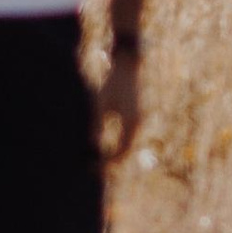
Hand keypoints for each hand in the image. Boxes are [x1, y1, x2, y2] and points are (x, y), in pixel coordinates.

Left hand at [96, 47, 142, 162]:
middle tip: (93, 168)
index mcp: (131, 122)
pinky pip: (127, 136)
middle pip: (126, 151)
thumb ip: (97, 123)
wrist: (128, 65)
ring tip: (98, 160)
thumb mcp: (101, 102)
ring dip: (114, 154)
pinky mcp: (135, 116)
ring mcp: (138, 120)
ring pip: (127, 145)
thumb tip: (93, 144)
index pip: (122, 151)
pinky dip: (117, 144)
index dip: (109, 162)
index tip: (94, 167)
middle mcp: (138, 124)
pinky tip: (105, 146)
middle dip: (111, 161)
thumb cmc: (113, 82)